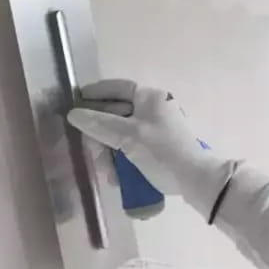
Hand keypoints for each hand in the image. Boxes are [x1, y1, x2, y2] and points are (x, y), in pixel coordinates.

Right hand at [68, 80, 234, 215]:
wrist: (195, 180)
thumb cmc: (162, 151)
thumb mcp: (128, 136)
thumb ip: (99, 124)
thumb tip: (73, 114)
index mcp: (150, 98)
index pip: (118, 87)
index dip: (96, 92)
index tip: (76, 101)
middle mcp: (154, 110)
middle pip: (116, 115)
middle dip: (100, 135)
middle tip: (90, 149)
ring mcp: (157, 130)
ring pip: (122, 136)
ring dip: (110, 154)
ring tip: (107, 171)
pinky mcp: (158, 150)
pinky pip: (133, 151)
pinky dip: (123, 162)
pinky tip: (117, 178)